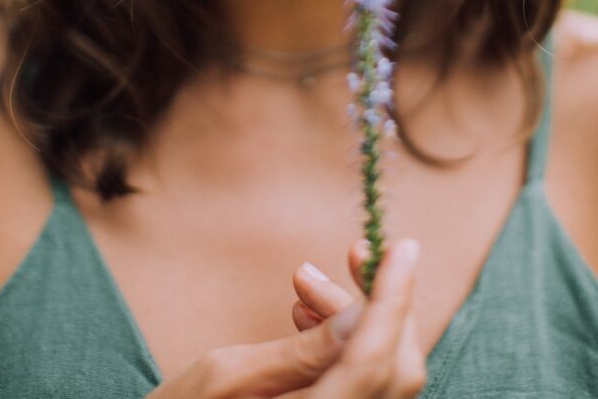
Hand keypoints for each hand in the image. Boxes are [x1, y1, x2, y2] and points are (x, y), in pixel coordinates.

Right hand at [148, 240, 424, 398]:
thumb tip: (359, 314)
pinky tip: (307, 317)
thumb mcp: (226, 375)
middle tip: (348, 252)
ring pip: (382, 370)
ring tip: (304, 283)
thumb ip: (300, 351)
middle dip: (376, 301)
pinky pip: (363, 381)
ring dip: (356, 318)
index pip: (373, 358)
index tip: (404, 246)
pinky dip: (348, 343)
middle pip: (394, 366)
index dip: (394, 298)